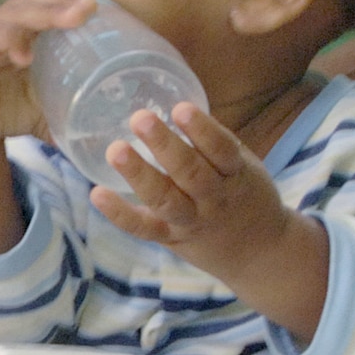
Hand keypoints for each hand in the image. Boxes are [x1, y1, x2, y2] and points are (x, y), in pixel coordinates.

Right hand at [0, 0, 95, 145]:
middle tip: (93, 8)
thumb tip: (109, 137)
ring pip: (21, 11)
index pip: (57, 2)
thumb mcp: (43, 110)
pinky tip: (25, 55)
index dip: (79, 1)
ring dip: (48, 12)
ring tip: (74, 18)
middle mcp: (12, 22)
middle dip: (69, 1)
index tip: (107, 9)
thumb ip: (71, 114)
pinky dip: (11, 39)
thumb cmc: (2, 108)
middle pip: (43, 0)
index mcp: (32, 29)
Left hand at [91, 102, 328, 340]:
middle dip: (165, 146)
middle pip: (191, 174)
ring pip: (166, 200)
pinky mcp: (171, 238)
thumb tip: (171, 103)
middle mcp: (214, 200)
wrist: (258, 252)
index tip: (180, 108)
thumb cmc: (242, 195)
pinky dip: (120, 213)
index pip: (222, 150)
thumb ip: (211, 145)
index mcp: (236, 175)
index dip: (203, 130)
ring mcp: (192, 221)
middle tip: (141, 118)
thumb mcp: (242, 166)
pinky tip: (96, 194)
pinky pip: (144, 228)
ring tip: (116, 149)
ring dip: (139, 175)